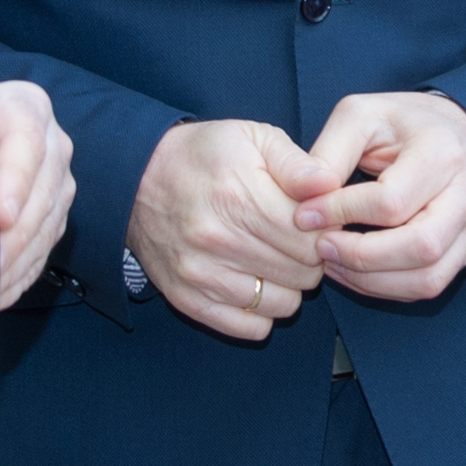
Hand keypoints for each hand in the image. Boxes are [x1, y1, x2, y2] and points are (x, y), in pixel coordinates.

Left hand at [0, 34, 75, 312]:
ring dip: (19, 256)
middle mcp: (47, 136)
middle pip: (46, 187)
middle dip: (18, 230)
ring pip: (49, 221)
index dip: (16, 173)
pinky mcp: (52, 213)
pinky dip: (19, 272)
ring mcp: (55, 178)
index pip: (28, 132)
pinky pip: (46, 246)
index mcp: (18, 102)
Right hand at [131, 116, 323, 340]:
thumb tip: (330, 185)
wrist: (136, 178)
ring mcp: (201, 275)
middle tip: (297, 239)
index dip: (324, 231)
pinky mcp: (188, 299)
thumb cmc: (203, 155)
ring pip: (283, 304)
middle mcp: (219, 241)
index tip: (315, 221)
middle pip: (303, 273)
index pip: (312, 239)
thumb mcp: (253, 138)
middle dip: (311, 258)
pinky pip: (250, 327)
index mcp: (239, 198)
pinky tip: (256, 281)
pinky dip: (263, 311)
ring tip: (275, 259)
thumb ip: (297, 163)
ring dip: (290, 285)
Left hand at [286, 91, 465, 304]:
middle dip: (360, 256)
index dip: (342, 213)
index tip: (305, 215)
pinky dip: (386, 287)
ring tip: (333, 262)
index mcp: (442, 153)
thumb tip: (305, 199)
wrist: (456, 131)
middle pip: (420, 247)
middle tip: (320, 246)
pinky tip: (355, 271)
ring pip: (428, 278)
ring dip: (371, 280)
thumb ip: (328, 153)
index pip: (392, 200)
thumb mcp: (361, 116)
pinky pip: (429, 285)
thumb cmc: (403, 123)